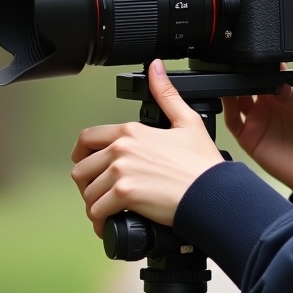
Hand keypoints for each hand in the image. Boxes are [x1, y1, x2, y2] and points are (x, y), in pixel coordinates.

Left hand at [71, 60, 222, 236]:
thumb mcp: (187, 121)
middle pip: (81, 168)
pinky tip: (110, 224)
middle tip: (100, 193)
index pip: (87, 138)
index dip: (81, 154)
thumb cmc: (202, 164)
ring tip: (107, 211)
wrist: (212, 193)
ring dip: (94, 204)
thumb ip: (166, 94)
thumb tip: (155, 67)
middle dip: (88, 184)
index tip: (87, 165)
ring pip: (88, 192)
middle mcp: (121, 149)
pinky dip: (100, 222)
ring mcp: (121, 172)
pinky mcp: (125, 195)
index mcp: (131, 132)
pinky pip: (97, 211)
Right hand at [223, 72, 292, 214]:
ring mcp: (258, 119)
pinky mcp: (249, 137)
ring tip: (232, 82)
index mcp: (288, 92)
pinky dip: (226, 109)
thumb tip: (281, 83)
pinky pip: (231, 121)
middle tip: (242, 70)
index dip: (264, 65)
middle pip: (250, 81)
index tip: (260, 61)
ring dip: (231, 87)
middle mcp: (270, 103)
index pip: (271, 71)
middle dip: (244, 73)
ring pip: (236, 97)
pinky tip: (228, 100)